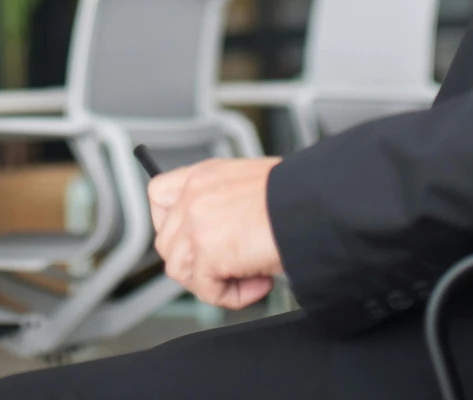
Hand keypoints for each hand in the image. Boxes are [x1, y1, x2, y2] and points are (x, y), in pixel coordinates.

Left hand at [147, 156, 282, 309]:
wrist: (313, 202)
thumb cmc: (295, 195)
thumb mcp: (248, 186)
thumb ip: (223, 205)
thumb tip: (220, 236)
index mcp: (203, 176)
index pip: (159, 196)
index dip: (171, 222)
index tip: (191, 237)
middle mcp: (193, 196)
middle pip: (167, 243)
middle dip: (196, 261)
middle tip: (229, 264)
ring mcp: (196, 224)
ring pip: (180, 270)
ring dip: (213, 280)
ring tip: (249, 274)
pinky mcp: (208, 253)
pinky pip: (207, 291)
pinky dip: (233, 296)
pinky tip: (260, 283)